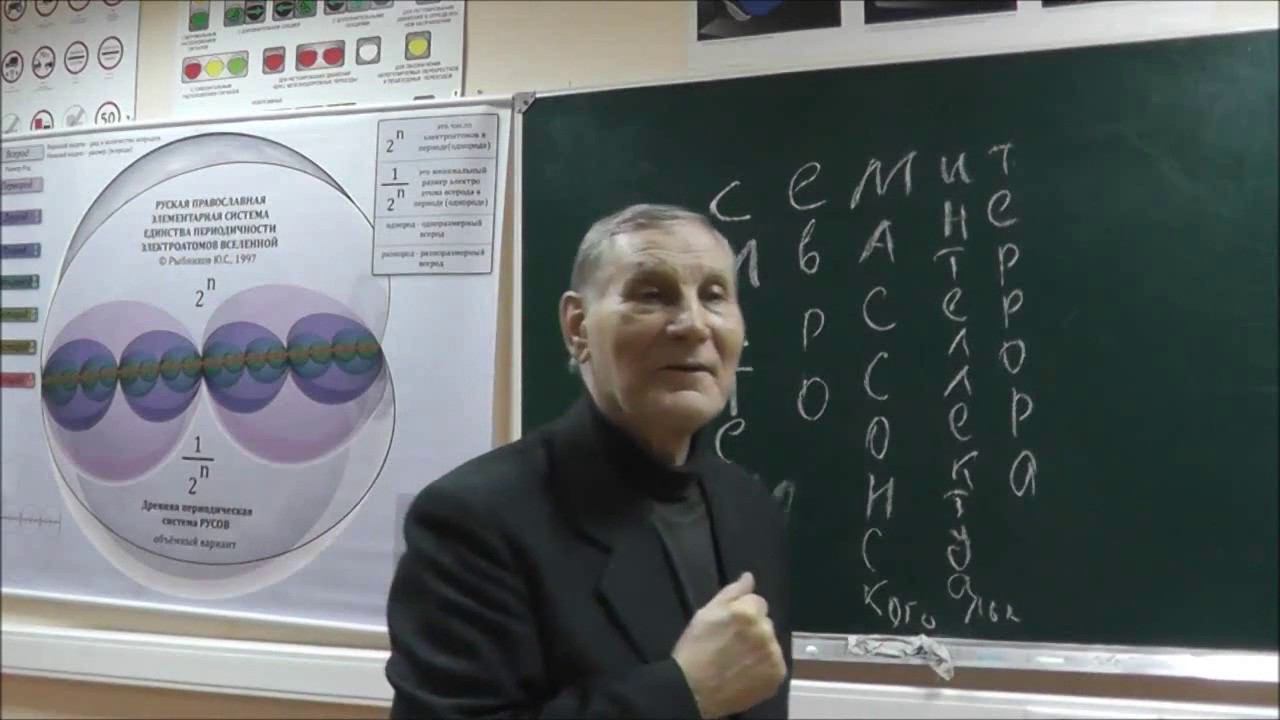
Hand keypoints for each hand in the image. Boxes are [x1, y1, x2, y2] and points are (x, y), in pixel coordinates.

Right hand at [671, 572, 785, 718]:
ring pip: (771, 642)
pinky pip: (775, 663)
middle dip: (753, 628)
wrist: (693, 690)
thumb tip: (749, 576)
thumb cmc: (695, 648)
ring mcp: (773, 655)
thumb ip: (732, 592)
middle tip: (733, 643)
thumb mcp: (706, 613)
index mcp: (748, 612)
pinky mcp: (777, 675)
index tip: (730, 626)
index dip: (742, 612)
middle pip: (765, 622)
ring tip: (739, 659)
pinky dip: (764, 666)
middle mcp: (765, 631)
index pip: (757, 602)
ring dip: (760, 647)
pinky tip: (747, 671)